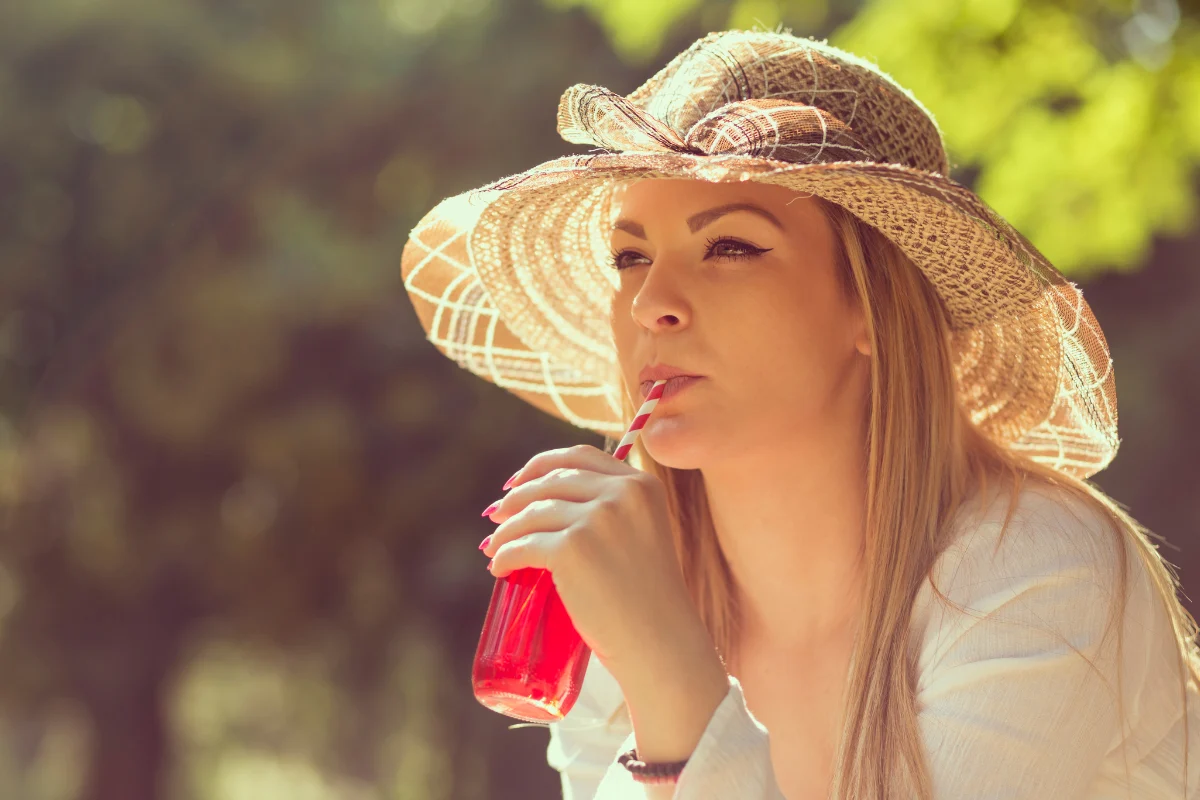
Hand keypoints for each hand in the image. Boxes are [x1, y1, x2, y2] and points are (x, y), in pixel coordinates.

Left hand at [480, 444, 709, 683]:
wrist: (661, 644)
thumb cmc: (650, 602)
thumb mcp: (644, 537)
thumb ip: (617, 513)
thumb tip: (553, 505)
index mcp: (642, 485)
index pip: (580, 456)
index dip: (541, 464)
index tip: (518, 482)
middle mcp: (622, 493)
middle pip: (551, 481)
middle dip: (516, 497)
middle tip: (496, 517)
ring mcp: (596, 519)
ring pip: (532, 513)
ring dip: (505, 531)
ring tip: (495, 548)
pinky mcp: (572, 549)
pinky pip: (522, 546)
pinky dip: (503, 555)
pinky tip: (498, 566)